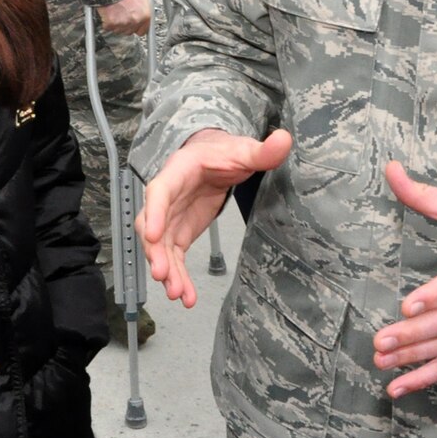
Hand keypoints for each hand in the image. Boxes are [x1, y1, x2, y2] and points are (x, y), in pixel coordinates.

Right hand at [97, 0, 150, 35]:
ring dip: (116, 24)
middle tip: (121, 16)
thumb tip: (144, 17)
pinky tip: (108, 14)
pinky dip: (106, 22)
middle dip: (125, 26)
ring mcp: (123, 23)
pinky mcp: (111, 24)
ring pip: (118, 31)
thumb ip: (144, 11)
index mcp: (145, 16)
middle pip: (129, 31)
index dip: (137, 28)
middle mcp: (135, 21)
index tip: (133, 26)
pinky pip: (108, 27)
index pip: (143, 31)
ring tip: (115, 13)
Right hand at [137, 128, 291, 306]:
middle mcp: (167, 197)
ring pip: (161, 247)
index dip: (153, 213)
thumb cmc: (223, 152)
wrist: (216, 159)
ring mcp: (170, 218)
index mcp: (178, 172)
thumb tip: (284, 140)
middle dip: (156, 252)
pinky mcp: (178, 233)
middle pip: (153, 226)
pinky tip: (187, 297)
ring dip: (167, 271)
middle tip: (163, 274)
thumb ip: (262, 150)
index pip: (159, 192)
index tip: (152, 235)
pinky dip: (179, 277)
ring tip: (176, 293)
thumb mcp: (243, 150)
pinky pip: (174, 257)